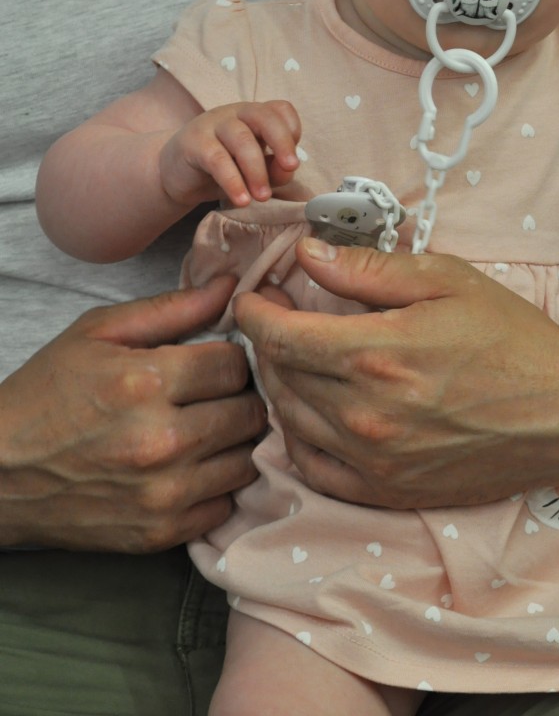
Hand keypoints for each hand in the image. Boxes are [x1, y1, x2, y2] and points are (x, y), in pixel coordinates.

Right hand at [0, 277, 266, 551]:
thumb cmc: (47, 393)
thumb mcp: (98, 332)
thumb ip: (172, 308)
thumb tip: (232, 286)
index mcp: (147, 382)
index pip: (235, 364)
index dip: (229, 358)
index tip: (211, 362)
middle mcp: (161, 441)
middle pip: (249, 412)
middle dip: (237, 397)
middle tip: (211, 396)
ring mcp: (163, 493)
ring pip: (245, 460)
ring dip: (232, 442)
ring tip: (203, 429)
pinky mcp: (161, 533)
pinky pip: (224, 505)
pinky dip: (215, 486)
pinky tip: (190, 468)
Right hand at [159, 99, 300, 208]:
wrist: (176, 175)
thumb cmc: (222, 169)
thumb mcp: (254, 170)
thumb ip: (274, 168)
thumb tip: (287, 170)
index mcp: (254, 115)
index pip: (280, 109)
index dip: (292, 130)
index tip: (291, 158)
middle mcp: (235, 114)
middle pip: (264, 116)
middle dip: (282, 143)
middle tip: (290, 168)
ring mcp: (213, 124)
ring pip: (242, 140)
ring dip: (257, 171)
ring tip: (263, 197)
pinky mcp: (193, 142)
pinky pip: (217, 160)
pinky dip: (233, 181)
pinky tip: (241, 200)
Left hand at [234, 238, 558, 507]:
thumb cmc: (509, 337)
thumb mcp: (446, 280)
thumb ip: (368, 269)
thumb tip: (306, 254)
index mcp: (375, 354)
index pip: (277, 335)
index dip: (254, 311)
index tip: (257, 296)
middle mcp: (365, 414)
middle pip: (278, 375)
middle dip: (267, 340)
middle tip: (280, 315)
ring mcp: (373, 461)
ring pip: (288, 419)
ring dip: (279, 384)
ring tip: (297, 356)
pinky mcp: (386, 491)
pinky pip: (312, 467)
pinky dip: (298, 435)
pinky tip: (312, 410)